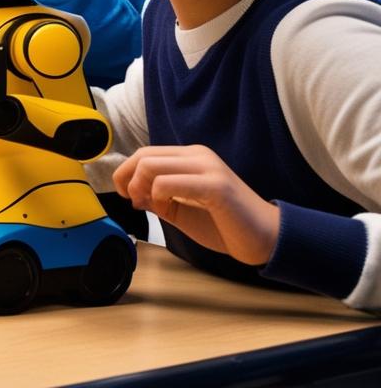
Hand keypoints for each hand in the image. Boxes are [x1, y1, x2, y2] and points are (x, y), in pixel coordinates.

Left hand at [113, 145, 279, 265]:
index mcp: (191, 158)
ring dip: (141, 188)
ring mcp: (208, 167)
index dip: (126, 173)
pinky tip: (168, 210)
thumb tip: (132, 192)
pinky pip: (168, 183)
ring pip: (151, 165)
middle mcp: (198, 156)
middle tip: (135, 202)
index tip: (127, 196)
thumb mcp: (180, 209)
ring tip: (153, 206)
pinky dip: (158, 197)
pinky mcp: (215, 185)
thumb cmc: (224, 224)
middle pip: (143, 156)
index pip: (145, 153)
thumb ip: (157, 197)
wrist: (265, 238)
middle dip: (128, 180)